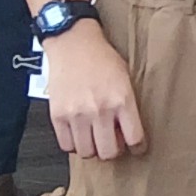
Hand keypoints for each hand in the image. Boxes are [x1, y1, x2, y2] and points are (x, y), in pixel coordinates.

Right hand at [43, 21, 147, 159]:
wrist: (73, 43)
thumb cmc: (102, 58)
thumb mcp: (126, 80)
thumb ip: (128, 107)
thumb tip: (128, 134)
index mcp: (122, 100)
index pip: (135, 138)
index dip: (137, 147)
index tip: (136, 147)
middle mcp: (99, 109)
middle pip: (109, 152)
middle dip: (113, 150)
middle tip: (112, 143)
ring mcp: (76, 114)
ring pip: (87, 152)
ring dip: (92, 149)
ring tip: (94, 138)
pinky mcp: (57, 115)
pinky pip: (66, 145)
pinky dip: (73, 144)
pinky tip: (79, 134)